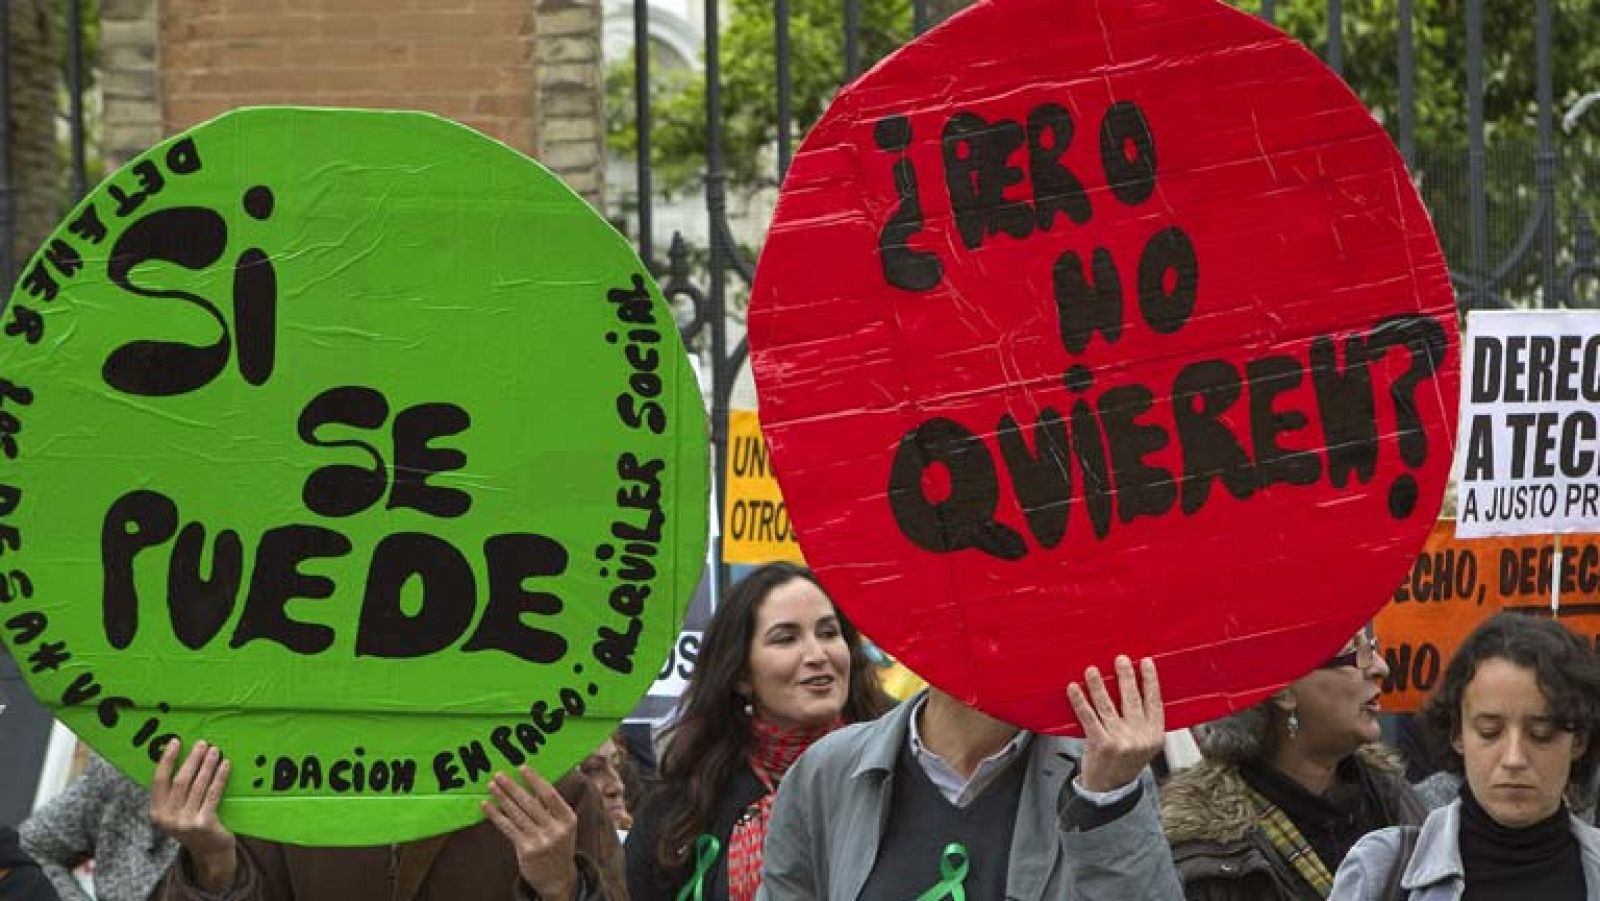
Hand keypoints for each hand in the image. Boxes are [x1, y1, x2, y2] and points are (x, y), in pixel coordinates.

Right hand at [150, 739, 235, 890]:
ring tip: (215, 751)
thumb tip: (182, 757)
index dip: (167, 760)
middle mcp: (167, 818)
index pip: (158, 781)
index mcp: (156, 812)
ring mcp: (185, 822)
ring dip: (207, 765)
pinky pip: (213, 794)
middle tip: (202, 743)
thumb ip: (174, 793)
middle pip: (180, 781)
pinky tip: (225, 765)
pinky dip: (219, 777)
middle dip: (192, 759)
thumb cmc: (193, 824)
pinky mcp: (204, 824)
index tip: (176, 742)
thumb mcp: (176, 812)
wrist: (210, 853)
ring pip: (198, 785)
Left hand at [484, 767, 579, 899]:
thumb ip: (551, 807)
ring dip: (502, 798)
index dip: (535, 780)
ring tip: (492, 786)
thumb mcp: (564, 826)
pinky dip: (496, 815)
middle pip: (530, 803)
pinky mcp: (526, 850)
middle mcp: (556, 830)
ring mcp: (541, 841)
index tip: (522, 768)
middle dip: (513, 787)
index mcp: (569, 819)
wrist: (557, 877)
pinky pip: (508, 828)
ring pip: (517, 814)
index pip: (550, 794)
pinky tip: (487, 806)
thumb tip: (532, 782)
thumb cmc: (559, 844)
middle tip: (499, 774)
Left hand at [1067, 655, 1164, 792]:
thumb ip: (1145, 722)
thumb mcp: (1145, 746)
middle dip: (1126, 677)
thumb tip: (1137, 687)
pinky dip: (1080, 701)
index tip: (1146, 662)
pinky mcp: (1101, 744)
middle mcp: (1140, 738)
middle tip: (1120, 659)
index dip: (1151, 681)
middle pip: (1132, 700)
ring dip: (1099, 685)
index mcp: (1154, 736)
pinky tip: (1074, 688)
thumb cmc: (1124, 763)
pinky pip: (1089, 717)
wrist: (1109, 790)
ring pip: (1108, 706)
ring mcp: (1121, 741)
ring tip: (1092, 670)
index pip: (1155, 702)